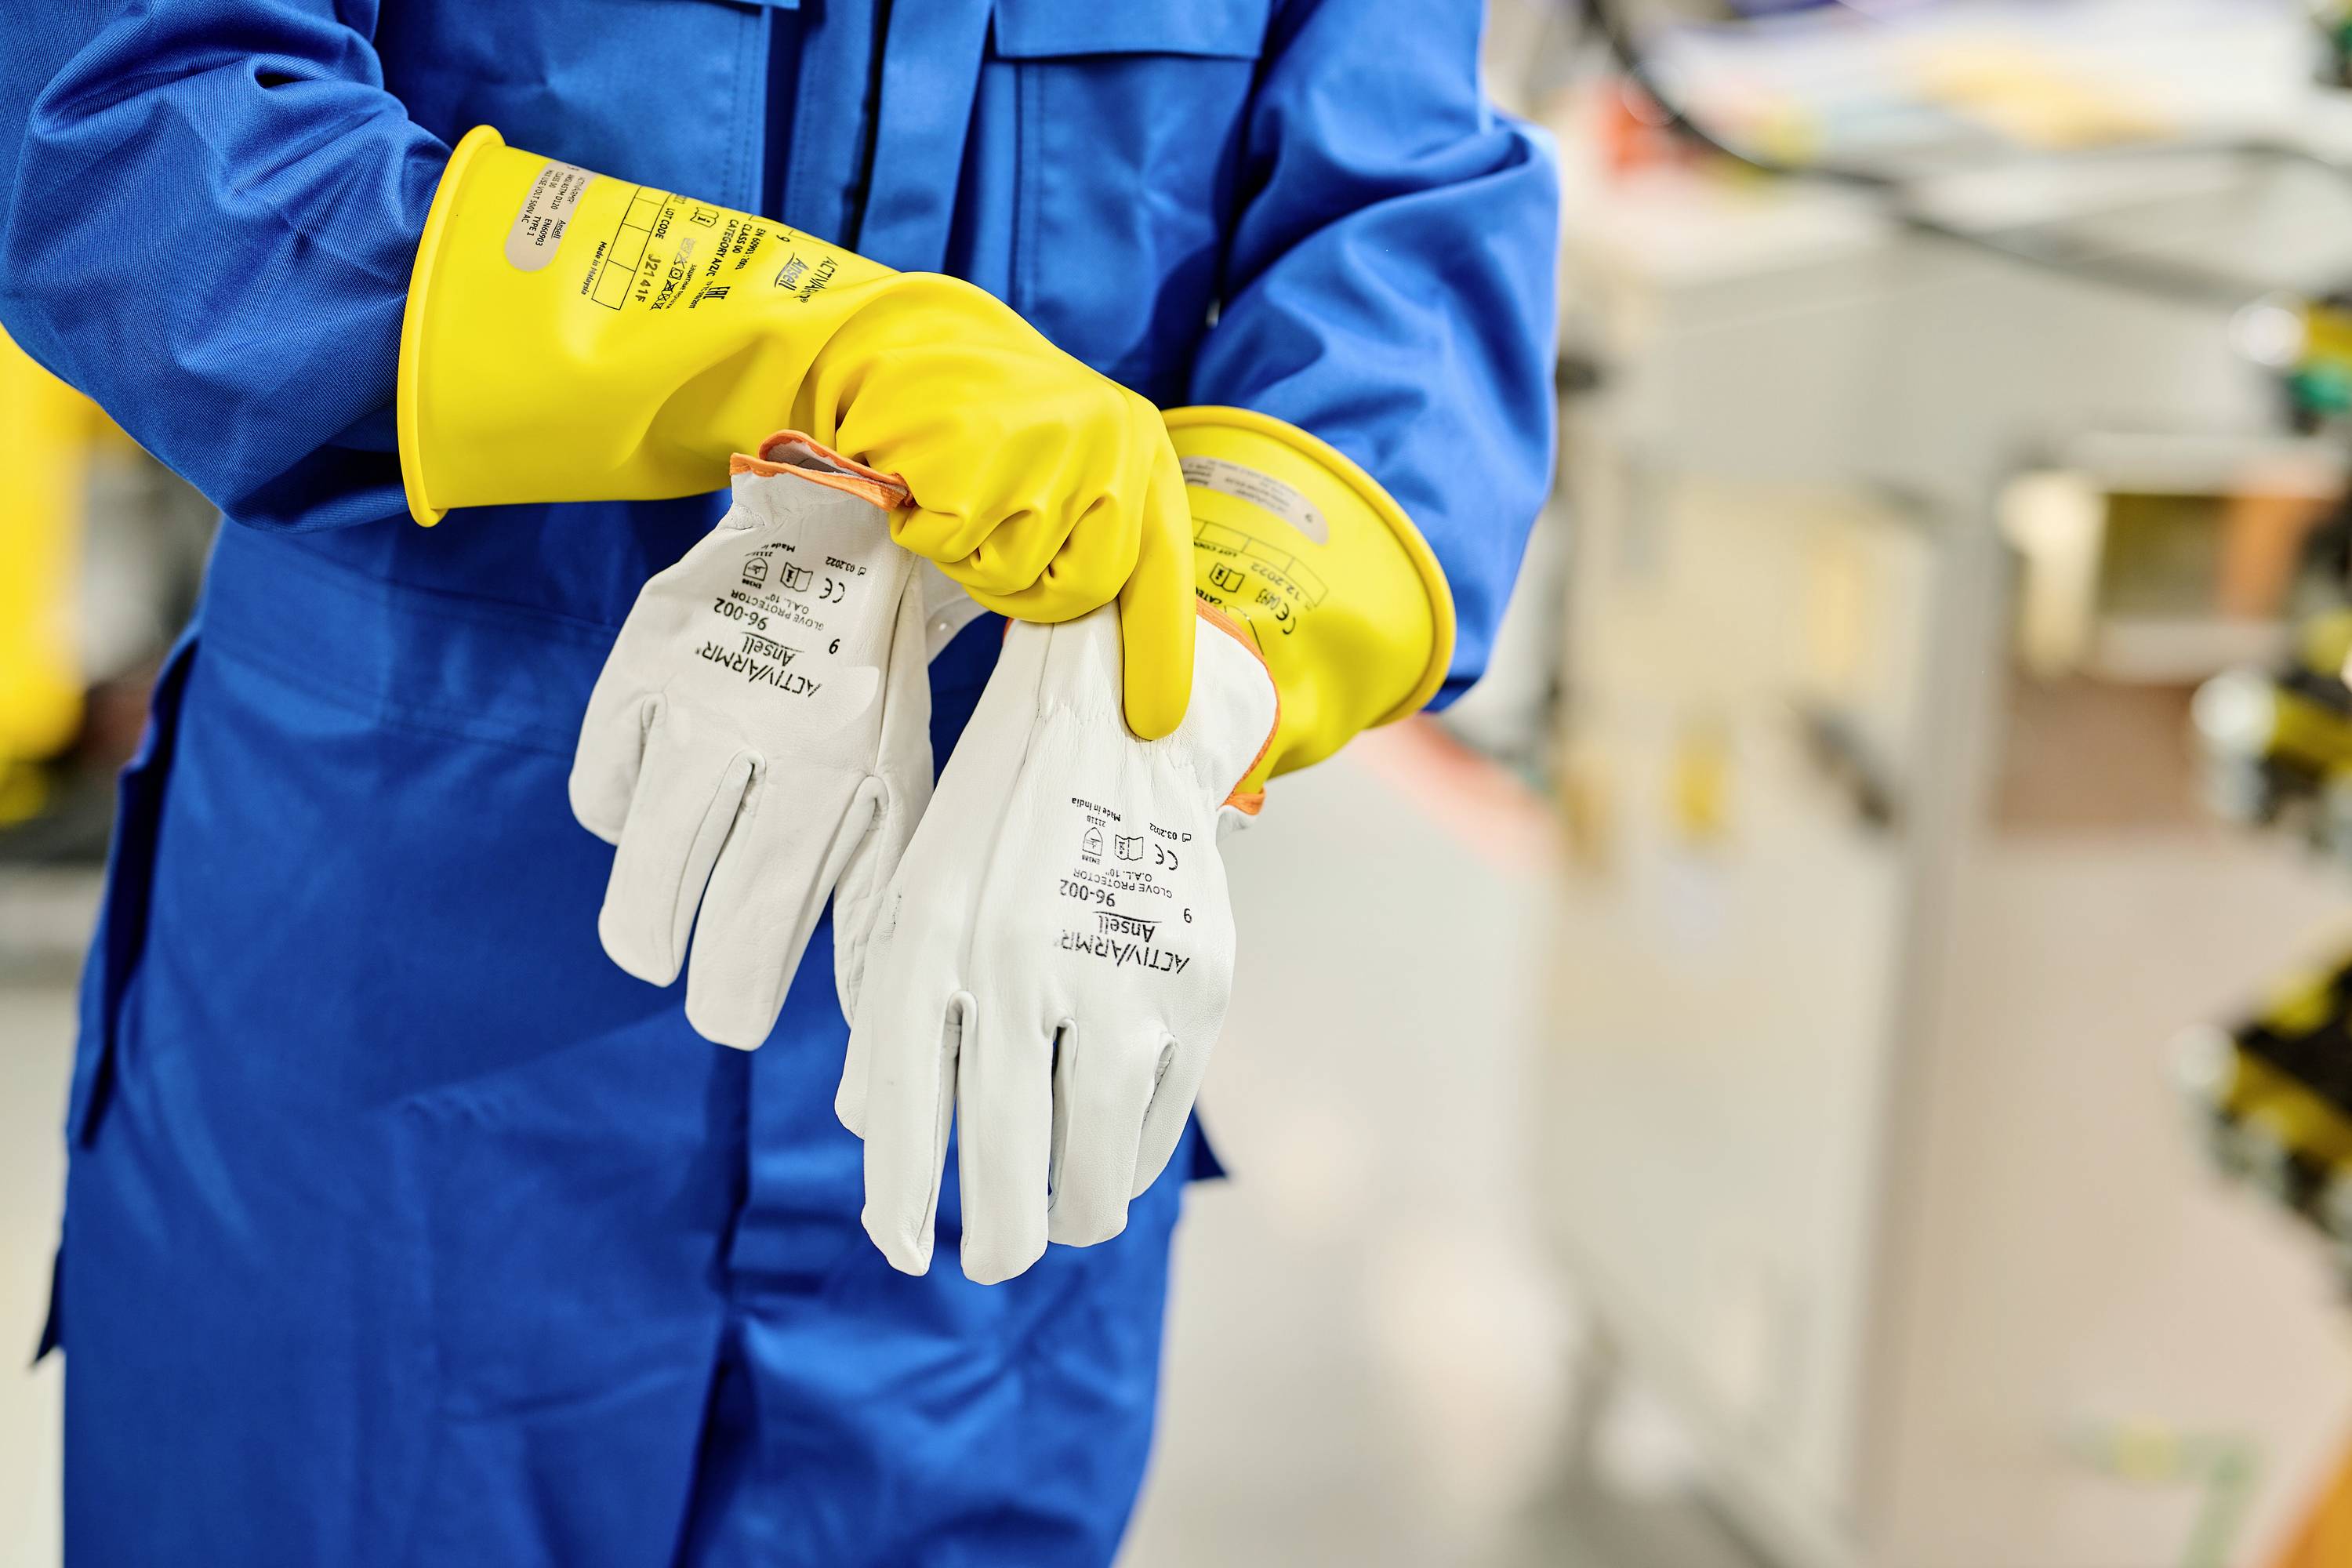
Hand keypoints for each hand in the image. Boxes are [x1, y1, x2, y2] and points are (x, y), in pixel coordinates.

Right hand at [570, 435, 931, 1046]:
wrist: (838, 527)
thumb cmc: (870, 685)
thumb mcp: (897, 781)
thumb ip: (875, 900)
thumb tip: (865, 1026)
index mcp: (853, 770)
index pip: (784, 922)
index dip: (746, 997)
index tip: (739, 1024)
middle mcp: (778, 737)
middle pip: (707, 910)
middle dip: (704, 982)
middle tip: (710, 1000)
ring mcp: (700, 700)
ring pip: (645, 862)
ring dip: (646, 926)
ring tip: (658, 942)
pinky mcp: (639, 667)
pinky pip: (604, 795)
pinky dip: (624, 819)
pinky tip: (659, 809)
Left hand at [836, 605, 1275, 1280]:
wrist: (1117, 725)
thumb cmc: (996, 832)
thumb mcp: (917, 902)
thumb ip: (891, 1020)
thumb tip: (876, 1143)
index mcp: (933, 941)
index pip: (905, 1108)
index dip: (900, 1200)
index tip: (905, 1254)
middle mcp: (1021, 962)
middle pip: (1006, 1165)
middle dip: (998, 1241)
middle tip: (996, 1256)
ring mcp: (1119, 976)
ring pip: (1096, 1170)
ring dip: (1074, 1213)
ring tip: (1062, 1209)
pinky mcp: (1198, 983)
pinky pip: (1160, 1121)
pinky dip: (1131, 1153)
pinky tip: (1111, 1140)